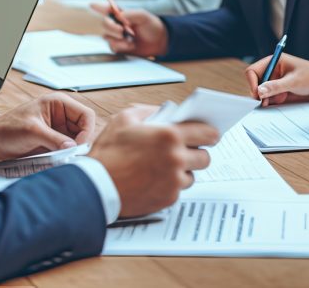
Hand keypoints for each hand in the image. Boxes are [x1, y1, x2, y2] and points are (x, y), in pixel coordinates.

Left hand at [0, 93, 95, 162]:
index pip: (86, 115)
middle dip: (80, 142)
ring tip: (64, 158)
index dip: (86, 131)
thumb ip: (54, 139)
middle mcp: (61, 114)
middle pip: (84, 129)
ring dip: (73, 150)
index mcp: (58, 103)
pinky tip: (60, 159)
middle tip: (73, 155)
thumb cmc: (8, 128)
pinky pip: (68, 148)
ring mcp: (59, 129)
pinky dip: (66, 155)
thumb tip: (73, 148)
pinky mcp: (54, 141)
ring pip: (77, 140)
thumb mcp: (32, 131)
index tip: (78, 146)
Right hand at [88, 105, 219, 217]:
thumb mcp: (125, 119)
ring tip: (164, 166)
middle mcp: (176, 159)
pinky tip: (155, 178)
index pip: (207, 133)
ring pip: (192, 175)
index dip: (210, 133)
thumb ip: (150, 111)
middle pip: (205, 157)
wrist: (96, 185)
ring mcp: (174, 181)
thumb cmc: (108, 152)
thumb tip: (165, 112)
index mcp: (169, 136)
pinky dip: (171, 184)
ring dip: (183, 170)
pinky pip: (179, 189)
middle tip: (185, 151)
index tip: (211, 134)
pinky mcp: (168, 198)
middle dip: (197, 153)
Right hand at [91, 4, 167, 56]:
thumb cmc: (151, 26)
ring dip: (118, 38)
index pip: (107, 9)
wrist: (159, 42)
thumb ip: (131, 14)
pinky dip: (121, 46)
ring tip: (130, 39)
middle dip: (110, 26)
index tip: (92, 5)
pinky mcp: (118, 47)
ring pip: (106, 36)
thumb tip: (119, 15)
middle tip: (121, 30)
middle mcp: (116, 24)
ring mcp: (116, 36)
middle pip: (103, 23)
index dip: (98, 7)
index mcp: (121, 14)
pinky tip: (131, 45)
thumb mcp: (143, 16)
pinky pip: (112, 46)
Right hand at [246, 53, 308, 105]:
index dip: (252, 83)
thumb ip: (276, 86)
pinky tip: (283, 100)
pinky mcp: (278, 90)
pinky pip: (269, 97)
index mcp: (273, 61)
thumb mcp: (294, 81)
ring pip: (261, 92)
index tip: (258, 94)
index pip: (252, 71)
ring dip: (267, 98)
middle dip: (260, 93)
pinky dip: (272, 101)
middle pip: (255, 83)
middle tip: (267, 102)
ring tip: (281, 98)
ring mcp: (274, 81)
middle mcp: (272, 70)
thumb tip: (259, 92)